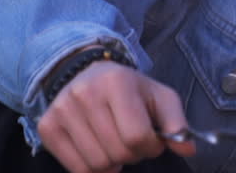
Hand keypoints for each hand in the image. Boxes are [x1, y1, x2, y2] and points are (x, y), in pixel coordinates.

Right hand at [37, 61, 195, 172]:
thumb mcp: (160, 97)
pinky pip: (75, 169)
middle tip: (133, 143)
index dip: (151, 147)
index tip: (152, 142)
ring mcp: (62, 110)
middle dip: (133, 155)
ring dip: (114, 164)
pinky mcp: (47, 127)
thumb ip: (177, 123)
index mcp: (117, 82)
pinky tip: (99, 151)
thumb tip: (188, 148)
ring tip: (116, 145)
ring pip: (97, 164)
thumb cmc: (131, 89)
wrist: (89, 73)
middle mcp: (85, 94)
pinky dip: (92, 169)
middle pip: (117, 152)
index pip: (136, 136)